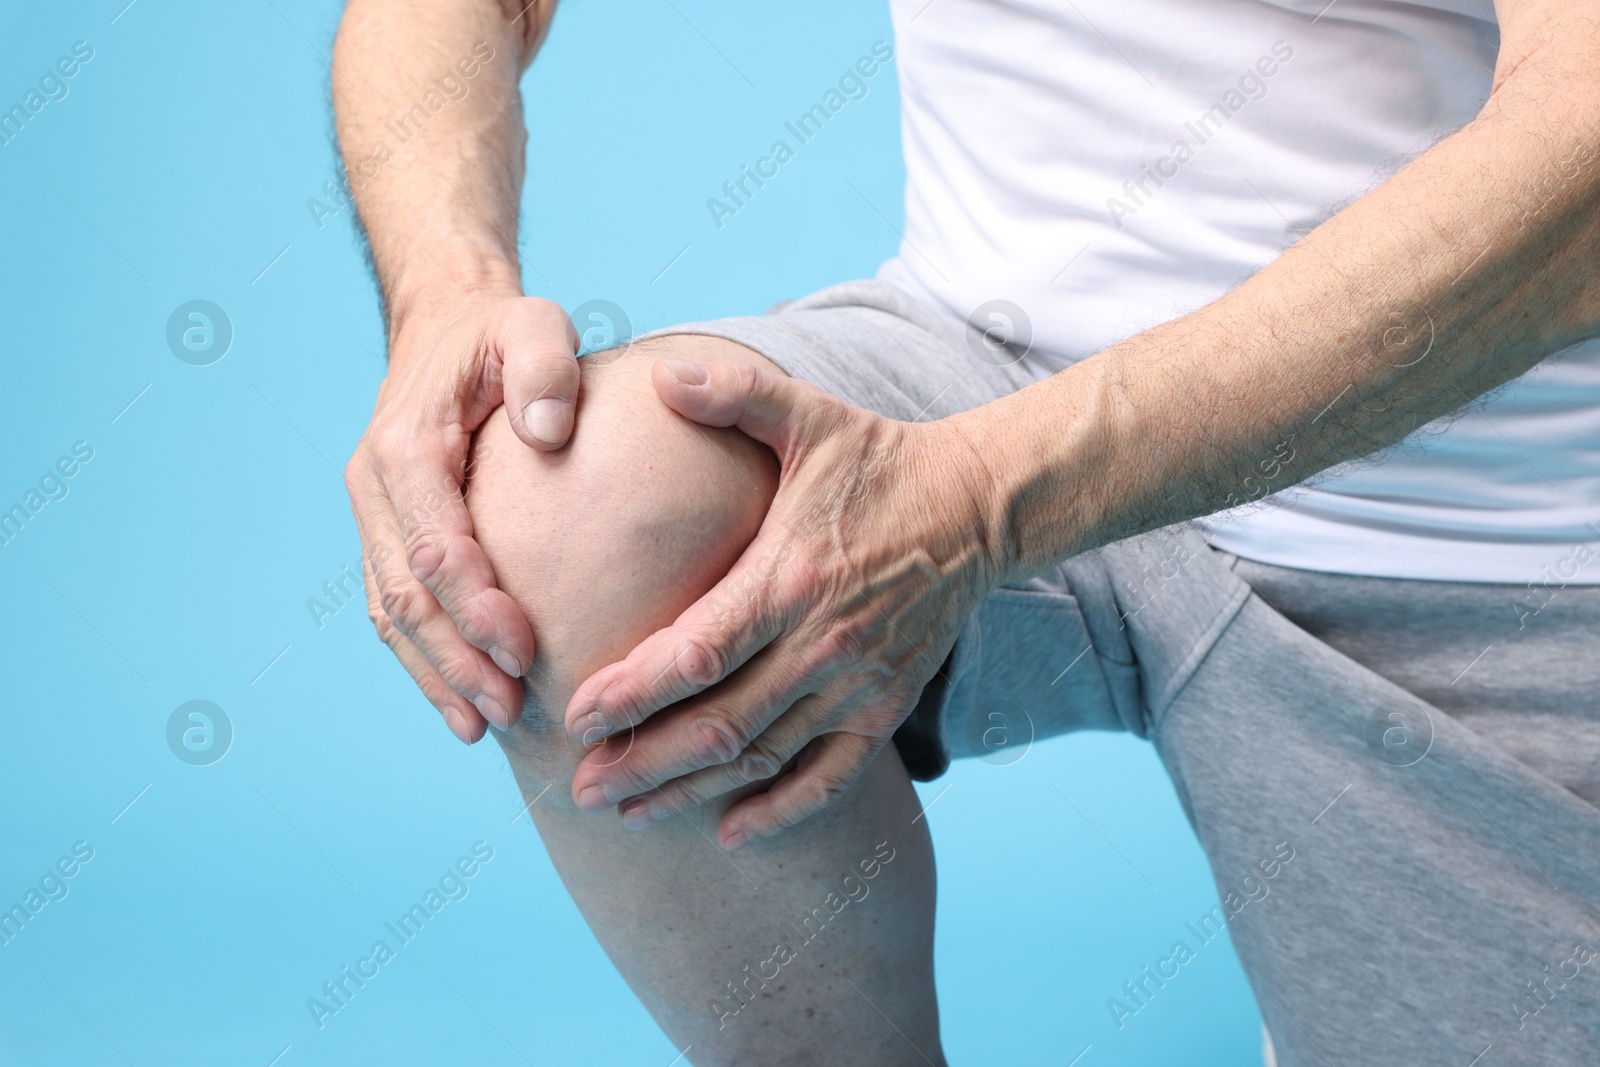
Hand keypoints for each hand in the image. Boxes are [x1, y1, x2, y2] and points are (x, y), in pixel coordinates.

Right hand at [347, 291, 580, 742]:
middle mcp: (377, 486)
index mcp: (406, 445)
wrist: (447, 326)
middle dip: (455, 659)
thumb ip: (544, 366)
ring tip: (484, 727)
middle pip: (406, 594)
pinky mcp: (388, 535)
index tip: (524, 652)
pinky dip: (424, 661)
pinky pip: (396, 609)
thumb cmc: (500, 333)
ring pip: (392, 613)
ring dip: (436, 674)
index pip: (434, 543)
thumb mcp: (532, 325)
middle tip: (510, 711)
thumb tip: (551, 430)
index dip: (475, 605)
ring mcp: (375, 516)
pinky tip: (463, 705)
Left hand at [564, 358, 1004, 847]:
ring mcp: (857, 684)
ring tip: (624, 814)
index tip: (576, 716)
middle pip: (719, 723)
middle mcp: (823, 643)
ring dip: (689, 792)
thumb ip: (733, 391)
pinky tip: (729, 833)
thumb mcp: (809, 415)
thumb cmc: (877, 461)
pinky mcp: (884, 708)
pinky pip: (831, 778)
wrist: (976, 508)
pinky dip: (780, 810)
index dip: (633, 692)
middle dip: (641, 762)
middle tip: (576, 788)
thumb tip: (658, 371)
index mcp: (791, 575)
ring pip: (762, 758)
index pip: (698, 652)